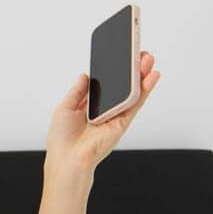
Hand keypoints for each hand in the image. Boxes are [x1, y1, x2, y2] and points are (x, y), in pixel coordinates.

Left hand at [45, 51, 160, 173]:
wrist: (68, 159)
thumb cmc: (62, 139)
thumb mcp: (64, 108)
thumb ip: (77, 91)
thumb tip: (85, 75)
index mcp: (88, 107)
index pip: (104, 85)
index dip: (112, 72)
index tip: (120, 57)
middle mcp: (104, 111)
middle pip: (121, 87)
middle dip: (131, 71)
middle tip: (140, 54)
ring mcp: (115, 116)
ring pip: (132, 93)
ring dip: (141, 76)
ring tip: (148, 59)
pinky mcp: (123, 123)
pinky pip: (135, 104)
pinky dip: (144, 90)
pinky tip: (150, 77)